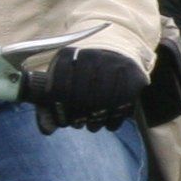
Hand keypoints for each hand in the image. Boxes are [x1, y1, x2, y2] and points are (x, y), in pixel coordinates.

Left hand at [23, 45, 147, 128]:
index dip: (58, 107)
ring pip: (103, 101)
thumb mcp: (63, 83)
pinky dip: (114, 119)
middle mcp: (92, 54)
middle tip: (77, 124)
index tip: (62, 118)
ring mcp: (114, 63)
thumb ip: (49, 108)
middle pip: (81, 95)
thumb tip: (46, 130)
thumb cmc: (84, 74)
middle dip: (77, 116)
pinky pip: (122, 104)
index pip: (58, 84)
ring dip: (95, 120)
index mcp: (68, 54)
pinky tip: (108, 123)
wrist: (119, 49)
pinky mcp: (133, 75)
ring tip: (92, 126)